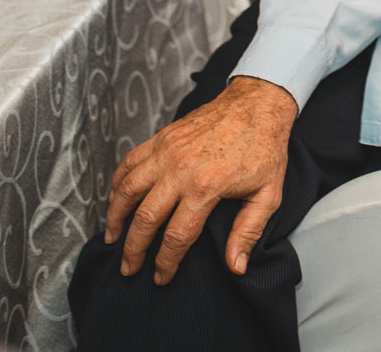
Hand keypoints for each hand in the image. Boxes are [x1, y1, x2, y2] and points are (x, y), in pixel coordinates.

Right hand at [104, 75, 296, 283]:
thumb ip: (248, 231)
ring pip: (127, 190)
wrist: (258, 104)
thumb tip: (236, 267)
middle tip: (129, 268)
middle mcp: (179, 169)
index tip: (161, 277)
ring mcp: (166, 151)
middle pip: (144, 219)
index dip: (166, 262)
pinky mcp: (161, 137)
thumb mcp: (268, 194)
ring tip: (113, 239)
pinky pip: (129, 163)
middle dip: (134, 249)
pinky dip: (117, 184)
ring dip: (115, 218)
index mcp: (205, 186)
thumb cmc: (265, 148)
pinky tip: (116, 200)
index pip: (176, 236)